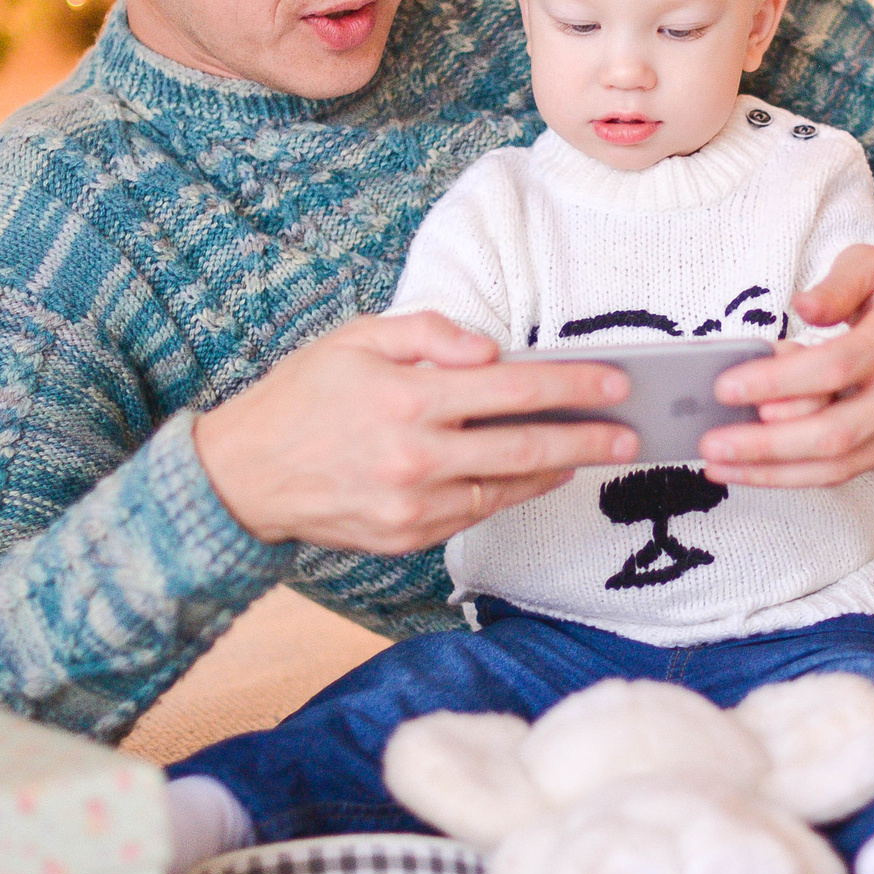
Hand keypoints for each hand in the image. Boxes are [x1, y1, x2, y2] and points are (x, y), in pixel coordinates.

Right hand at [193, 312, 636, 553]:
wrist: (243, 476)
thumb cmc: (303, 396)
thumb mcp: (357, 339)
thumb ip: (429, 334)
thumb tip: (491, 350)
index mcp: (407, 398)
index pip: (513, 389)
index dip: (572, 386)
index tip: (616, 384)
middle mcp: (415, 457)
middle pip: (525, 448)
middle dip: (588, 440)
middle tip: (631, 433)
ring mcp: (412, 506)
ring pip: (506, 489)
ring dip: (555, 472)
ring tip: (590, 454)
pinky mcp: (406, 538)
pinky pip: (475, 514)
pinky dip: (509, 494)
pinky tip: (533, 477)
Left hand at [698, 246, 873, 488]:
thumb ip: (836, 284)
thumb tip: (799, 304)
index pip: (835, 367)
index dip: (779, 382)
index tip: (726, 386)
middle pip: (836, 431)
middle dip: (768, 444)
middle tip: (712, 443)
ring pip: (841, 464)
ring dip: (776, 471)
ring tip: (722, 466)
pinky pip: (849, 470)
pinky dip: (799, 475)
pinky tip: (757, 468)